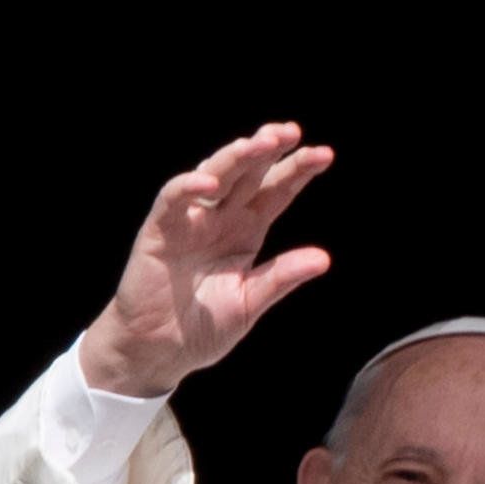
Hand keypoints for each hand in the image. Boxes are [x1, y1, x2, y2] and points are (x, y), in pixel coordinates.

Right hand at [79, 122, 334, 396]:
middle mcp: (221, 218)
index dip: (298, 171)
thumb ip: (281, 277)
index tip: (325, 155)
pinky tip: (211, 185)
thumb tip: (324, 258)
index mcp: (246, 230)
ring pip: (215, 175)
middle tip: (292, 131)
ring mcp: (190, 220)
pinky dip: (189, 187)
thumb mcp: (250, 302)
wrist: (159, 351)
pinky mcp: (160, 229)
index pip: (276, 191)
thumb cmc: (203, 327)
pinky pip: (173, 199)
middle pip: (249, 173)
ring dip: (236, 156)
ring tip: (261, 142)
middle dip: (269, 150)